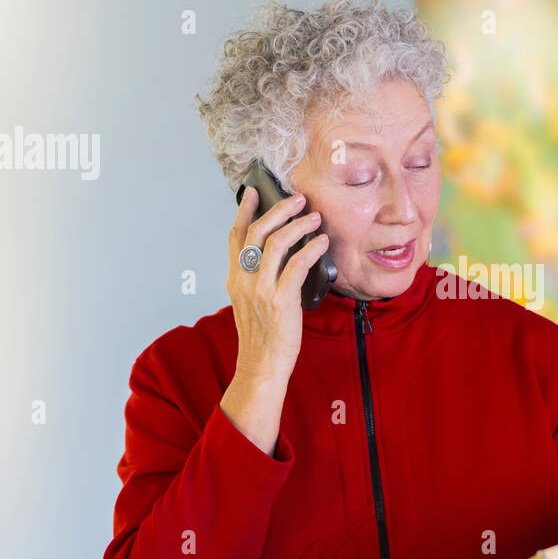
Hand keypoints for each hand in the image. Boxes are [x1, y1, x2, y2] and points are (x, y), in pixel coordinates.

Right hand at [226, 185, 331, 384]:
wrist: (261, 366)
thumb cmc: (262, 336)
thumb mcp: (250, 302)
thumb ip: (258, 278)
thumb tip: (280, 253)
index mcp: (235, 279)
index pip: (235, 237)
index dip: (244, 211)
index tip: (254, 192)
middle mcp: (244, 280)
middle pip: (256, 232)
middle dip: (278, 210)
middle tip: (297, 199)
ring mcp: (261, 290)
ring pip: (276, 243)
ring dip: (298, 225)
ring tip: (314, 217)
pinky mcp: (281, 300)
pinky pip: (297, 265)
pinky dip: (311, 249)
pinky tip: (322, 242)